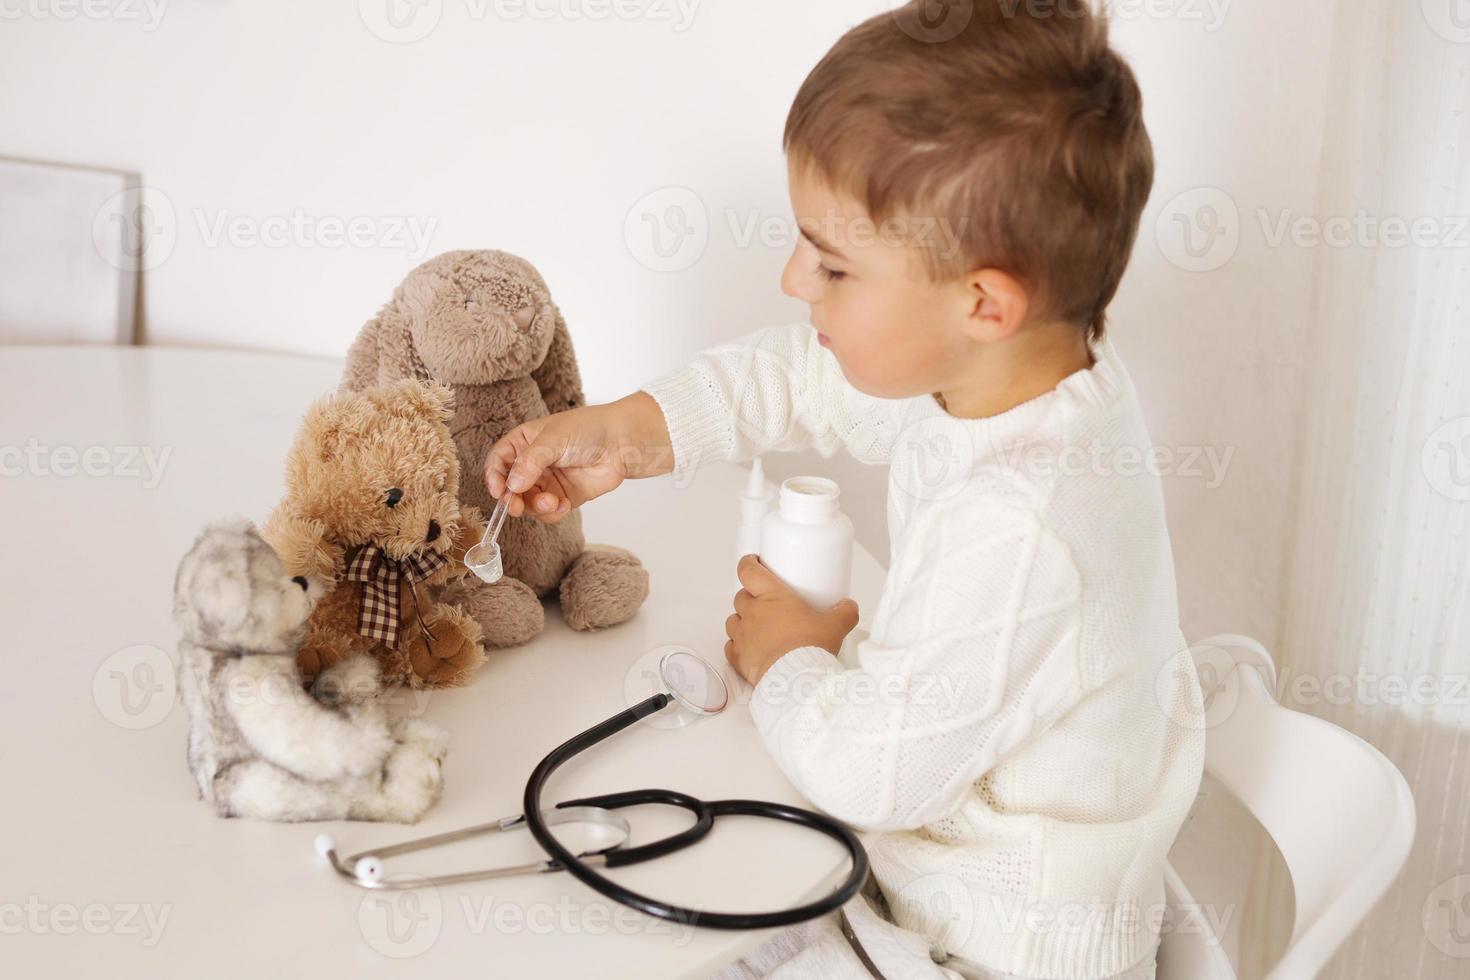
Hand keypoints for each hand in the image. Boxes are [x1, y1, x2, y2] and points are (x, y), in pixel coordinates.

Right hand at [483, 392, 673, 522]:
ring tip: (551, 501)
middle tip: (516, 507)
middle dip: (512, 500)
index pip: (499, 461)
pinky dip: (552, 513)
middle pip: (510, 488)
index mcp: (523, 443)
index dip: (494, 477)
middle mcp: (532, 464)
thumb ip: (531, 461)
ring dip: (536, 507)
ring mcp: (547, 482)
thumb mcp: (553, 439)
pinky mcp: (564, 497)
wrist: (621, 442)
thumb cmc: (588, 429)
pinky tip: (563, 506)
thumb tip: (512, 485)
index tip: (498, 491)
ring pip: (528, 503)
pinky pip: (548, 512)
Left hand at [724, 554, 859, 686]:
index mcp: (773, 596)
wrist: (796, 679)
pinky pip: (731, 646)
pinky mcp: (738, 657)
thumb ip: (844, 612)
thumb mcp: (836, 625)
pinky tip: (750, 649)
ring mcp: (743, 635)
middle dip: (750, 597)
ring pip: (733, 620)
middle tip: (765, 603)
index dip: (748, 564)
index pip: (749, 571)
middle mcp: (753, 612)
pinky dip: (737, 645)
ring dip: (742, 620)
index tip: (753, 563)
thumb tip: (849, 606)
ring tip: (757, 627)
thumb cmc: (811, 648)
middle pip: (741, 596)